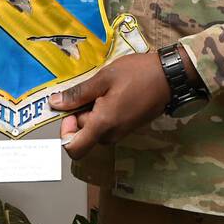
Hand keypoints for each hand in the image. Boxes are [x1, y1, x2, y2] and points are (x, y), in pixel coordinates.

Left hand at [48, 53, 170, 158]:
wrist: (169, 77)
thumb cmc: (136, 74)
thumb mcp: (103, 79)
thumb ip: (78, 94)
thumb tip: (54, 103)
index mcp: (103, 125)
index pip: (74, 148)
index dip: (65, 132)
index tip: (70, 110)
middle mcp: (112, 135)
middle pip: (84, 135)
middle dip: (81, 114)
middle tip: (92, 90)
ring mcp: (122, 132)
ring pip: (96, 129)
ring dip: (93, 112)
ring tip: (105, 89)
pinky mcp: (129, 127)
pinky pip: (108, 125)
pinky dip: (104, 112)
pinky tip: (114, 93)